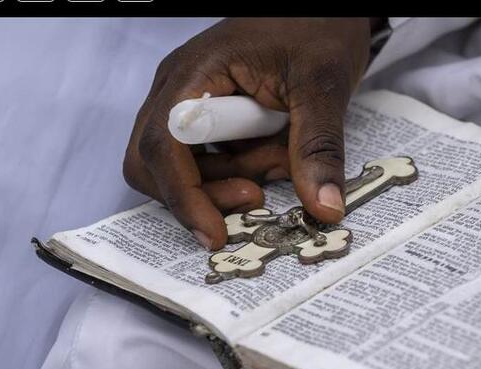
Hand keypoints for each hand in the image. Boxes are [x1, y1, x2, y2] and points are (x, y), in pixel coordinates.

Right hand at [123, 18, 371, 249]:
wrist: (325, 7)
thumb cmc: (317, 26)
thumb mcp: (323, 84)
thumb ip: (318, 146)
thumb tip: (323, 208)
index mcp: (194, 72)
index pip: (162, 144)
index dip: (183, 196)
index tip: (215, 234)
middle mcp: (179, 88)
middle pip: (155, 163)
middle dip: (203, 191)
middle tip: (256, 194)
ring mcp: (192, 102)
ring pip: (182, 167)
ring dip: (229, 178)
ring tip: (280, 158)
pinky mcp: (210, 115)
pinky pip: (208, 159)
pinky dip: (238, 170)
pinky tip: (274, 154)